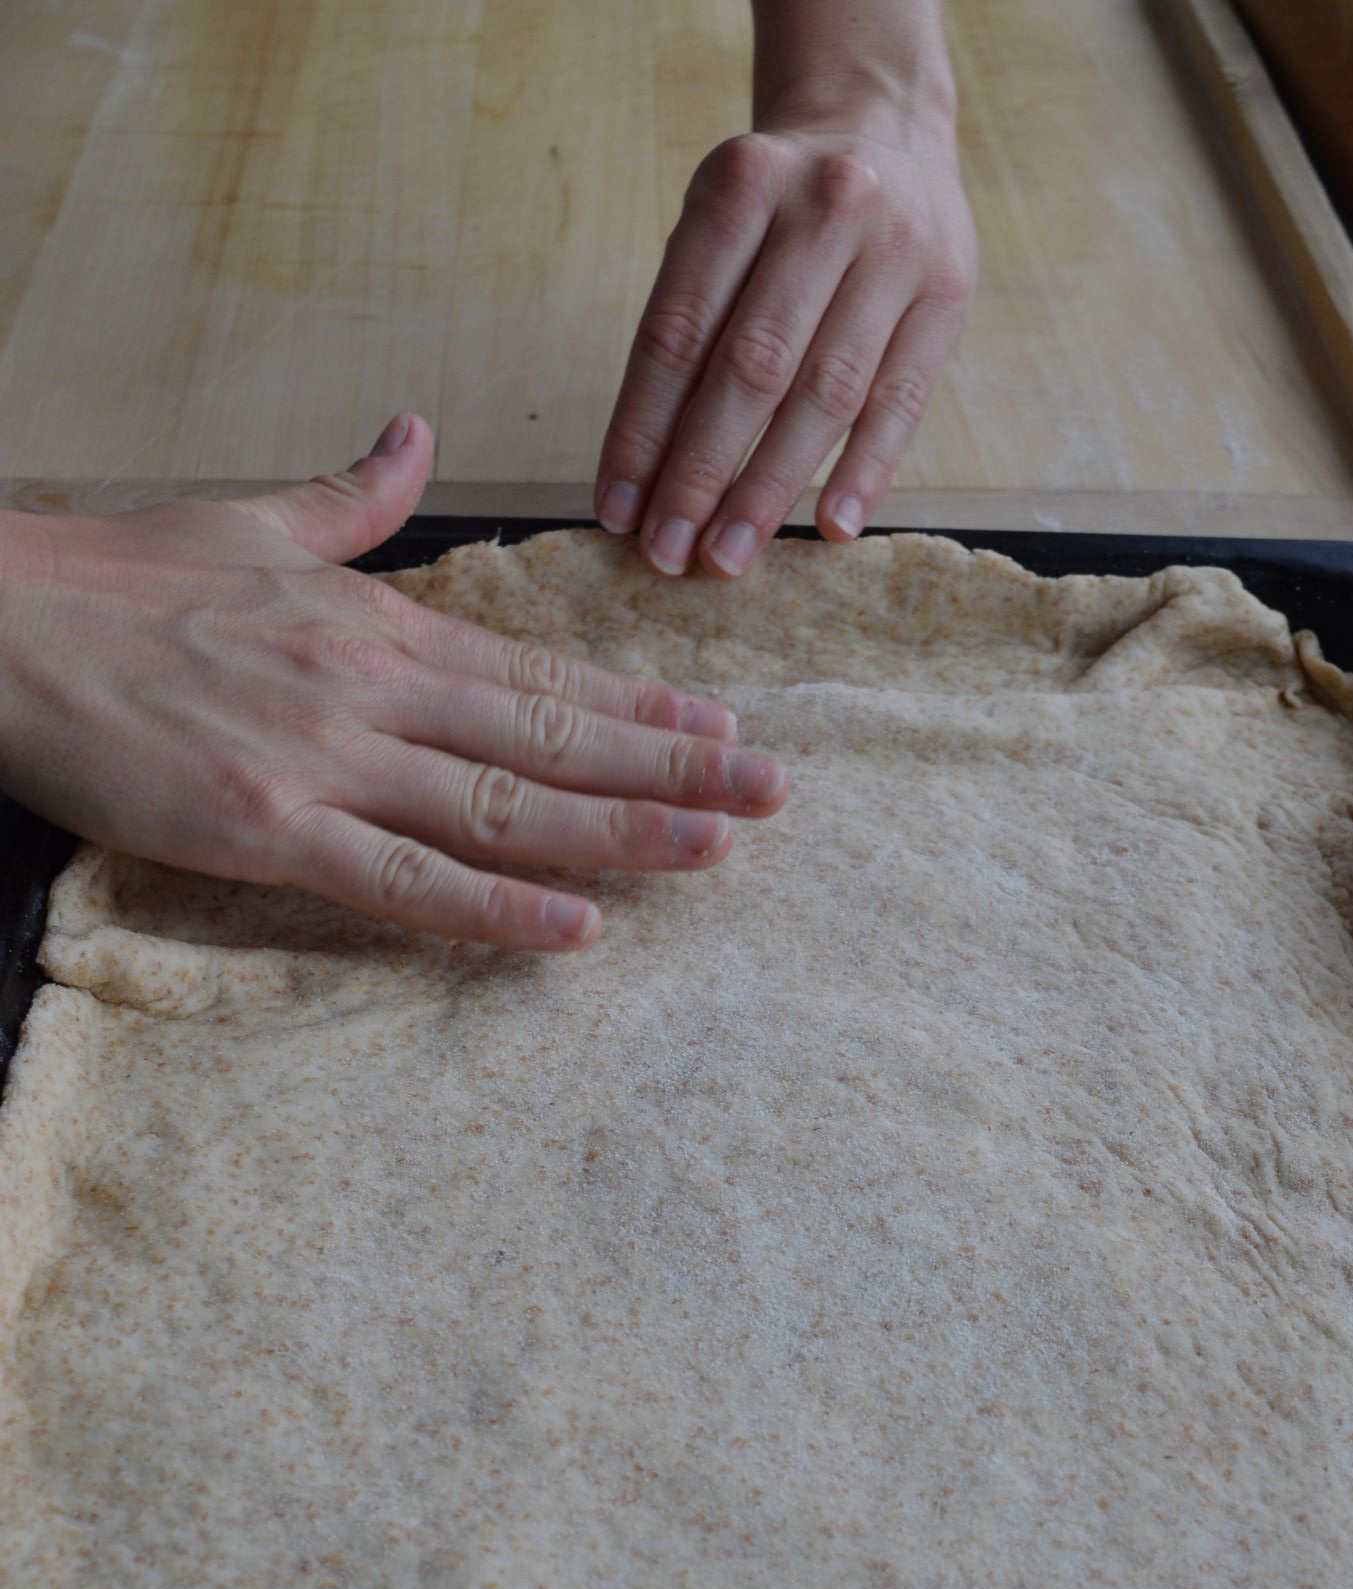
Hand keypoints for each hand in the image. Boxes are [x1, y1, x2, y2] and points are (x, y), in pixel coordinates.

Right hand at [0, 417, 787, 950]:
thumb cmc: (118, 577)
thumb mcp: (253, 518)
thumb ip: (352, 495)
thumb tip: (415, 435)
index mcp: (378, 621)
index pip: (540, 670)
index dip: (640, 702)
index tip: (725, 724)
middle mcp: (374, 685)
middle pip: (552, 735)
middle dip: (671, 766)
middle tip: (772, 794)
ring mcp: (326, 758)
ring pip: (504, 804)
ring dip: (619, 829)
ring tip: (715, 850)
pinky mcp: (267, 827)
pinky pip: (405, 879)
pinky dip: (497, 906)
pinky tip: (576, 928)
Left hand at [596, 114, 974, 580]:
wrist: (885, 128)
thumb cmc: (780, 209)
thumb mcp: (721, 227)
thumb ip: (690, 326)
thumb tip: (649, 473)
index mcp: (742, 185)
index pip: (678, 330)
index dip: (643, 429)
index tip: (618, 510)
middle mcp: (824, 208)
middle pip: (752, 367)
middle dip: (701, 472)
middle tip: (669, 553)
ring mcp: (896, 249)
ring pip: (826, 393)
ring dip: (770, 487)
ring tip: (728, 555)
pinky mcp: (948, 294)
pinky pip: (900, 401)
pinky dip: (863, 472)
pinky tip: (829, 528)